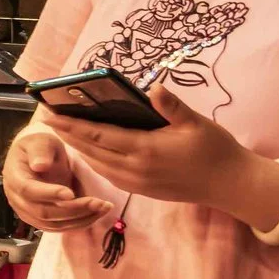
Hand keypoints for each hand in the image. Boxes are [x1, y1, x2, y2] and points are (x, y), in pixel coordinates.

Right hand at [2, 118, 115, 231]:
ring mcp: (28, 212)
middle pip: (43, 212)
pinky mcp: (40, 220)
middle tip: (99, 202)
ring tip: (104, 207)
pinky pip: (60, 228)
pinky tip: (96, 213)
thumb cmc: (39, 147)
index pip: (28, 190)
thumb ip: (40, 151)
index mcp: (14, 177)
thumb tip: (40, 165)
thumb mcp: (41, 141)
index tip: (71, 193)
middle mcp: (17, 199)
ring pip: (54, 224)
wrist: (37, 159)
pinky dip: (80, 223)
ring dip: (81, 218)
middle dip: (74, 209)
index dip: (49, 194)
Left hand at [47, 85, 278, 230]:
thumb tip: (153, 87)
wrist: (232, 186)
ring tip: (62, 129)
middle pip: (90, 149)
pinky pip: (108, 174)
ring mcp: (136, 183)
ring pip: (96, 163)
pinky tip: (87, 149)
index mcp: (145, 150)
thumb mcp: (196, 123)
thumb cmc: (216, 150)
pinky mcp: (141, 190)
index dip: (71, 124)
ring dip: (77, 146)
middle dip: (67, 133)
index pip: (97, 134)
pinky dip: (93, 159)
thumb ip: (171, 106)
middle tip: (47, 116)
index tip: (50, 113)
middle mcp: (135, 169)